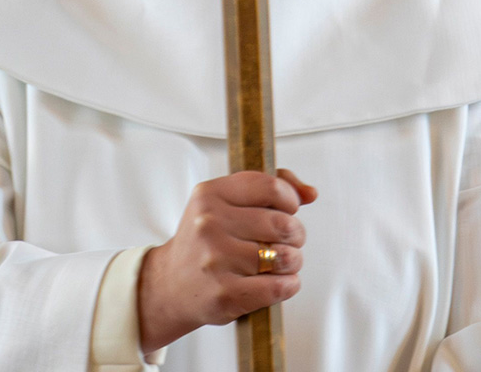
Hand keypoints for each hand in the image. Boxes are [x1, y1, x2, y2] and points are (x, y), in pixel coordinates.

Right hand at [137, 168, 318, 353]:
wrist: (170, 285)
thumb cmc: (206, 241)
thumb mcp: (224, 203)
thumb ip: (268, 188)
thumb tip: (310, 192)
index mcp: (210, 194)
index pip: (271, 186)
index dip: (289, 200)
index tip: (287, 209)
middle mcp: (209, 224)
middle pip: (283, 223)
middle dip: (295, 234)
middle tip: (287, 240)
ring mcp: (215, 260)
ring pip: (285, 257)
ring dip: (293, 262)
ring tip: (282, 263)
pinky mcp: (225, 295)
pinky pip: (278, 288)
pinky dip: (288, 285)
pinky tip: (280, 282)